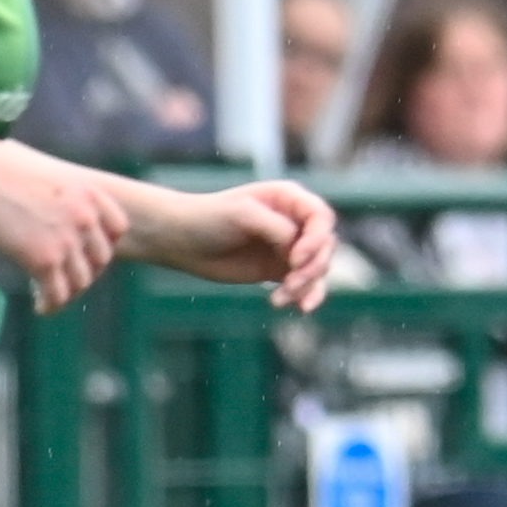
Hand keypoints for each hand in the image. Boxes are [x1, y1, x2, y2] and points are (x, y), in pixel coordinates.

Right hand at [0, 142, 139, 310]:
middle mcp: (85, 218)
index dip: (103, 244)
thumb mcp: (49, 173)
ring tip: (51, 296)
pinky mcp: (44, 260)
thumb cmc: (1, 167)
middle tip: (67, 279)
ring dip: (68, 292)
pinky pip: (57, 293)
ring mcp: (66, 241)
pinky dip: (50, 305)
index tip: (87, 253)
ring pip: (80, 281)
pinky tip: (40, 307)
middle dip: (85, 272)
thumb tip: (57, 208)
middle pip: (100, 259)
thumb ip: (65, 194)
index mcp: (90, 193)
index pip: (117, 228)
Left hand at [141, 178, 340, 310]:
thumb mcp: (244, 215)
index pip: (321, 218)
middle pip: (325, 246)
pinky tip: (296, 308)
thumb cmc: (209, 218)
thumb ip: (278, 229)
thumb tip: (301, 253)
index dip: (316, 240)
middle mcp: (293, 222)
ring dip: (307, 286)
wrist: (182, 240)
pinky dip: (304, 297)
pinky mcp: (278, 271)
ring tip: (281, 299)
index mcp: (288, 199)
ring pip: (317, 269)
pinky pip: (304, 286)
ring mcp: (287, 247)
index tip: (295, 259)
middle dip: (312, 268)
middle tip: (290, 283)